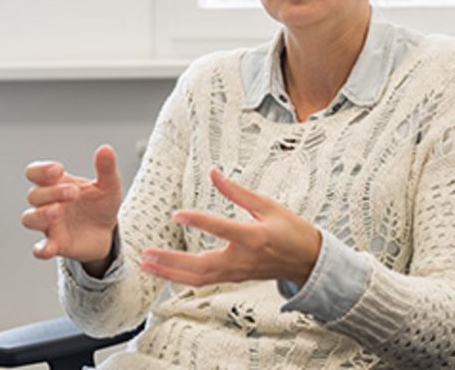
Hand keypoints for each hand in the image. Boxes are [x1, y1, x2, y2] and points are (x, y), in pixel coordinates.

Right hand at [21, 145, 122, 266]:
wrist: (107, 231)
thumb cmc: (101, 204)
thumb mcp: (109, 185)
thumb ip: (106, 168)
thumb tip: (105, 149)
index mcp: (57, 184)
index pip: (35, 173)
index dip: (41, 170)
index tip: (58, 170)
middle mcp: (48, 203)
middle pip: (34, 195)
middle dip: (52, 192)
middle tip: (74, 192)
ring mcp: (50, 224)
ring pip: (30, 218)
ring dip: (41, 214)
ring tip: (58, 211)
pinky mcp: (56, 244)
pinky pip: (40, 248)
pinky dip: (41, 248)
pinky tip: (48, 248)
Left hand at [139, 167, 321, 286]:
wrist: (307, 261)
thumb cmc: (291, 231)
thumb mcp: (268, 205)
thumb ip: (237, 191)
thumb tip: (213, 172)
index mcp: (254, 237)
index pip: (221, 228)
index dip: (198, 220)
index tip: (177, 214)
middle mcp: (242, 259)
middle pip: (200, 266)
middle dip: (171, 261)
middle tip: (146, 254)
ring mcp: (236, 272)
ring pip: (198, 279)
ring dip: (170, 273)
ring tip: (147, 265)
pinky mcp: (233, 278)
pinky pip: (203, 281)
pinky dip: (181, 278)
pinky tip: (165, 272)